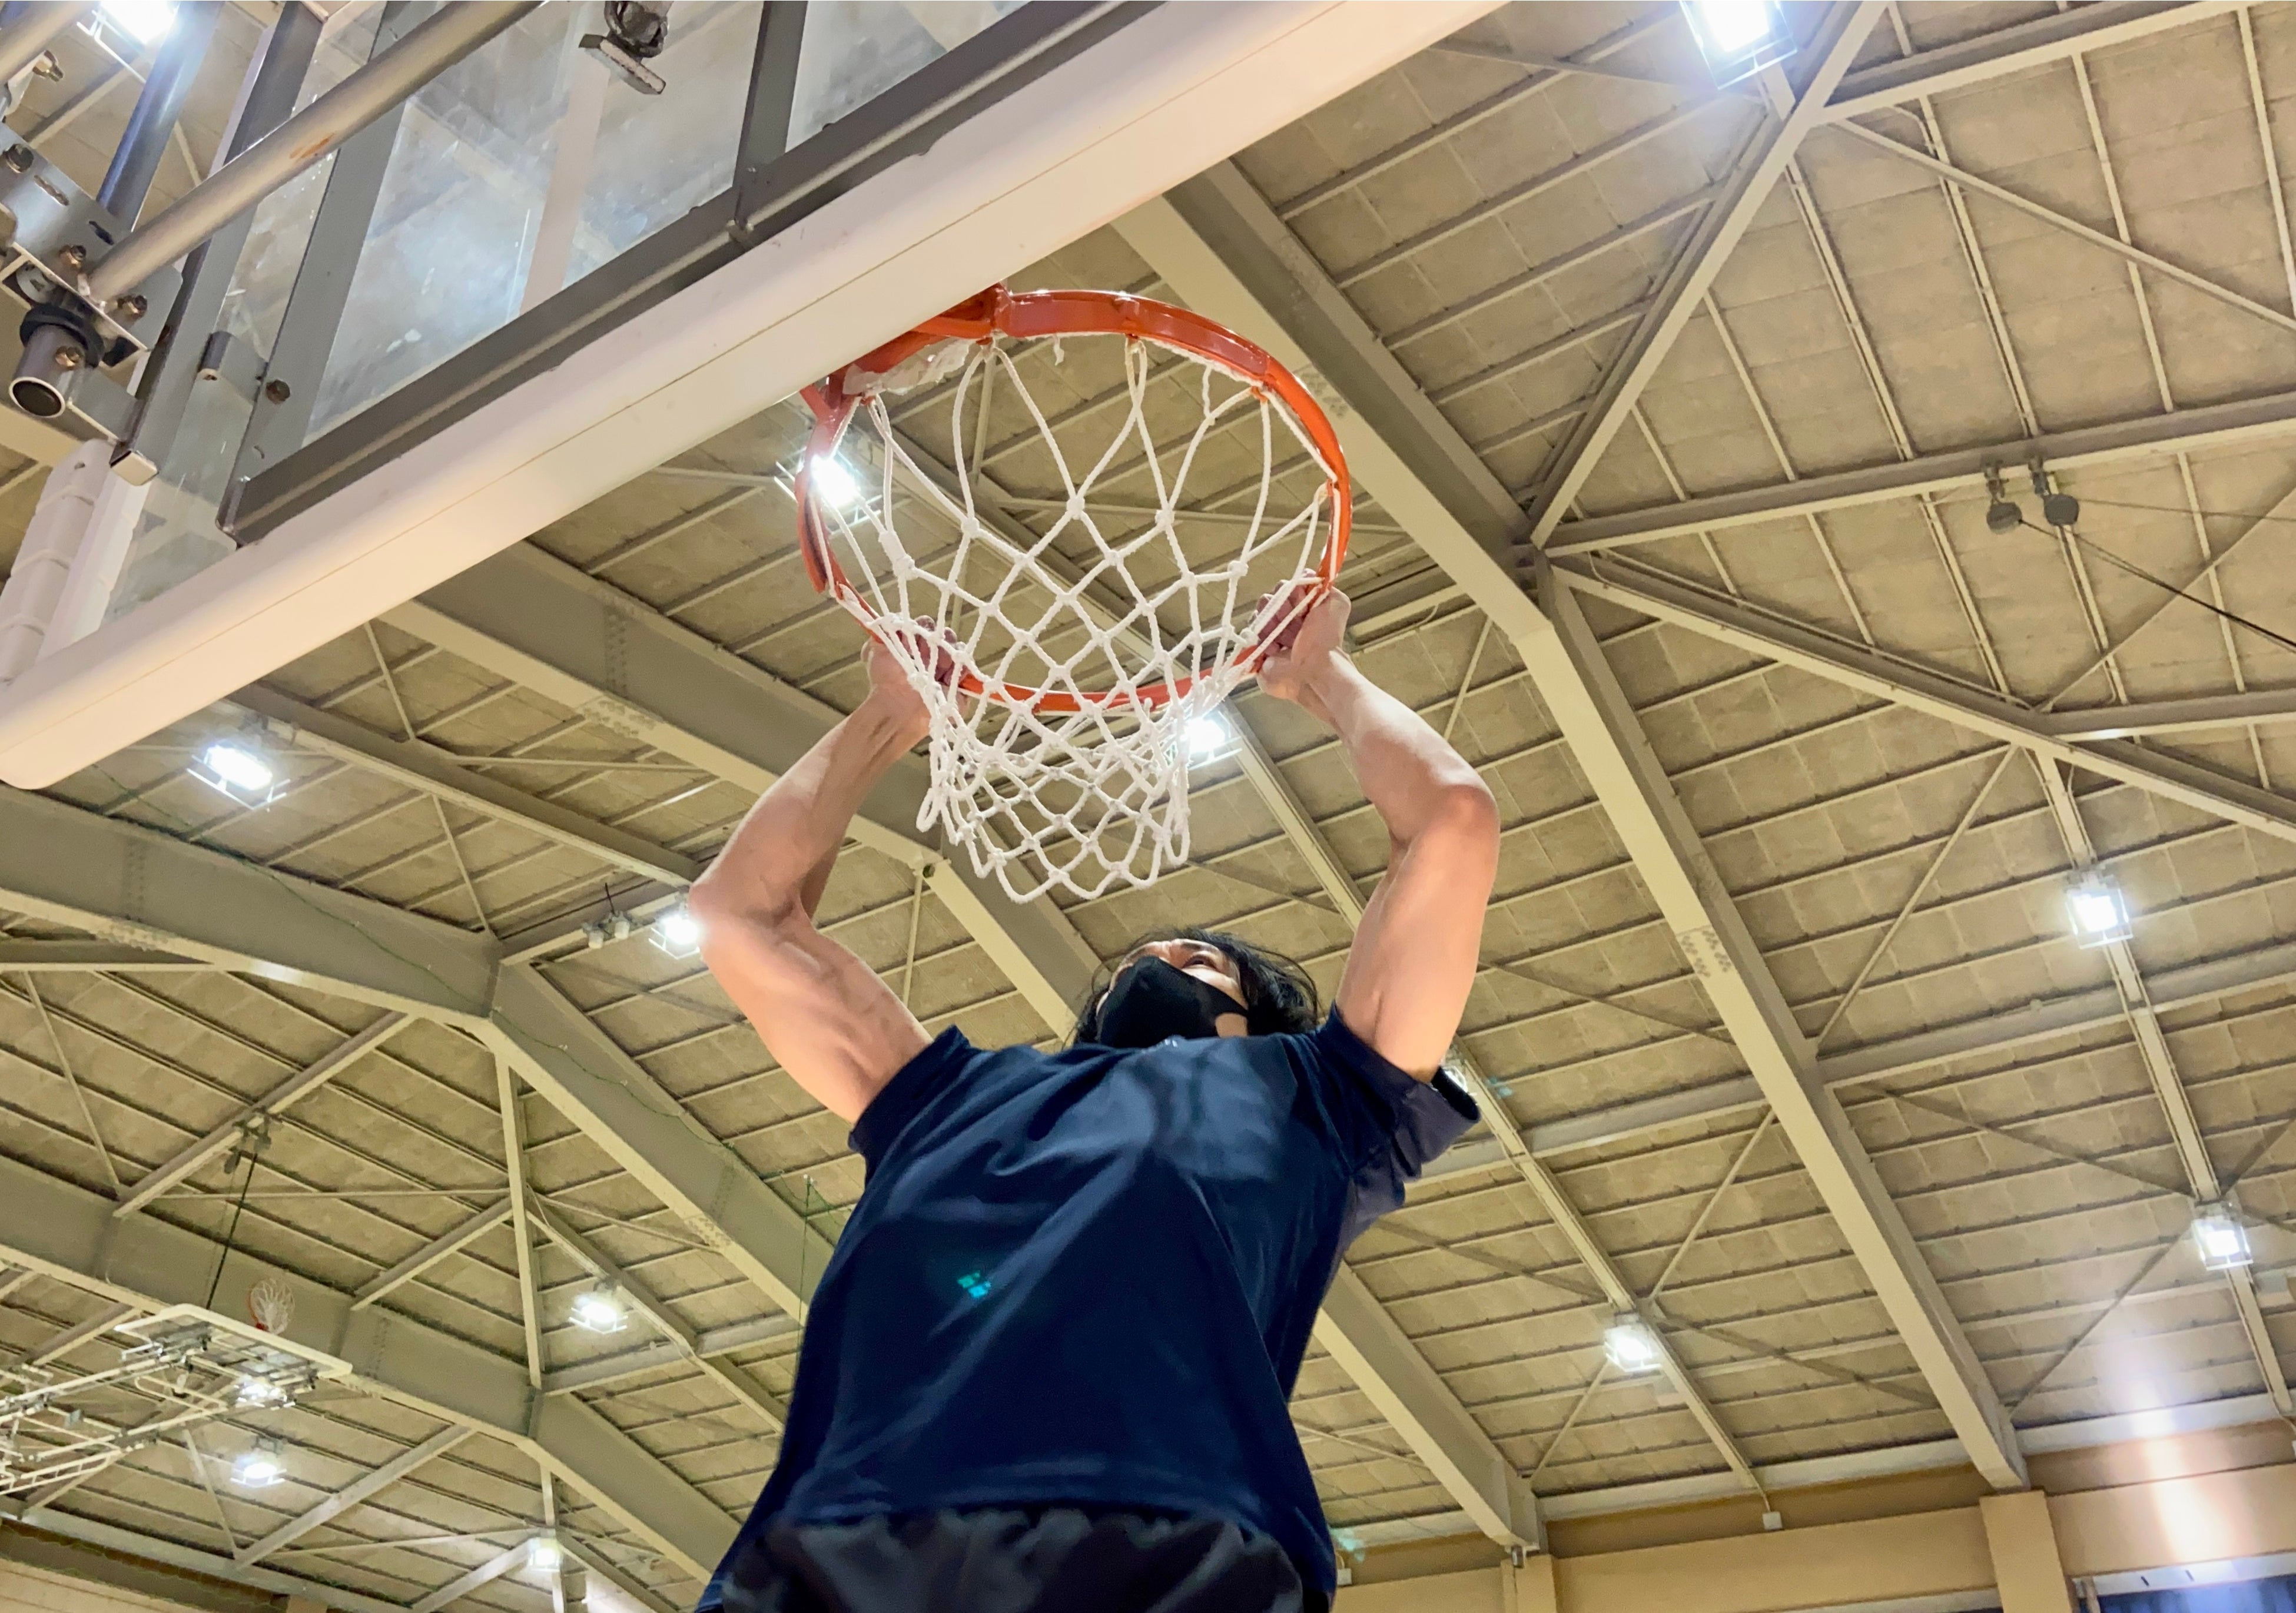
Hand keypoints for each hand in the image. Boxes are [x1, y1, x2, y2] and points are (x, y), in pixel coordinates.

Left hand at [864, 617, 956, 743]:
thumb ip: (882, 633)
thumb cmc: (885, 682)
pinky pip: (967, 667)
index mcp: (916, 643)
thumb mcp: (875, 651)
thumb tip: (887, 620)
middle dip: (936, 642)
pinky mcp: (960, 683)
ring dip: (946, 657)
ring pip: (958, 648)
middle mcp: (933, 653)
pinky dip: (959, 671)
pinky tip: (945, 681)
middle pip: (945, 634)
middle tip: (924, 657)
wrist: (898, 710)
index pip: (926, 625)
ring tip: (934, 673)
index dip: (922, 628)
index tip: (914, 640)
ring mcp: (948, 667)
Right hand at [1254, 586, 1349, 713]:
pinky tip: (1272, 649)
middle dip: (1277, 607)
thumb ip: (1325, 587)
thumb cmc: (1325, 640)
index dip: (1288, 591)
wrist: (1312, 671)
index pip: (1284, 589)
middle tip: (1289, 619)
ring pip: (1257, 617)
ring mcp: (1269, 637)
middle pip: (1268, 600)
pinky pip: (1248, 637)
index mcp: (1300, 610)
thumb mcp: (1336, 604)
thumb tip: (1308, 576)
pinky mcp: (1257, 652)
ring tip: (1281, 639)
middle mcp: (1284, 622)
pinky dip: (1259, 640)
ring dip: (1269, 624)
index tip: (1298, 599)